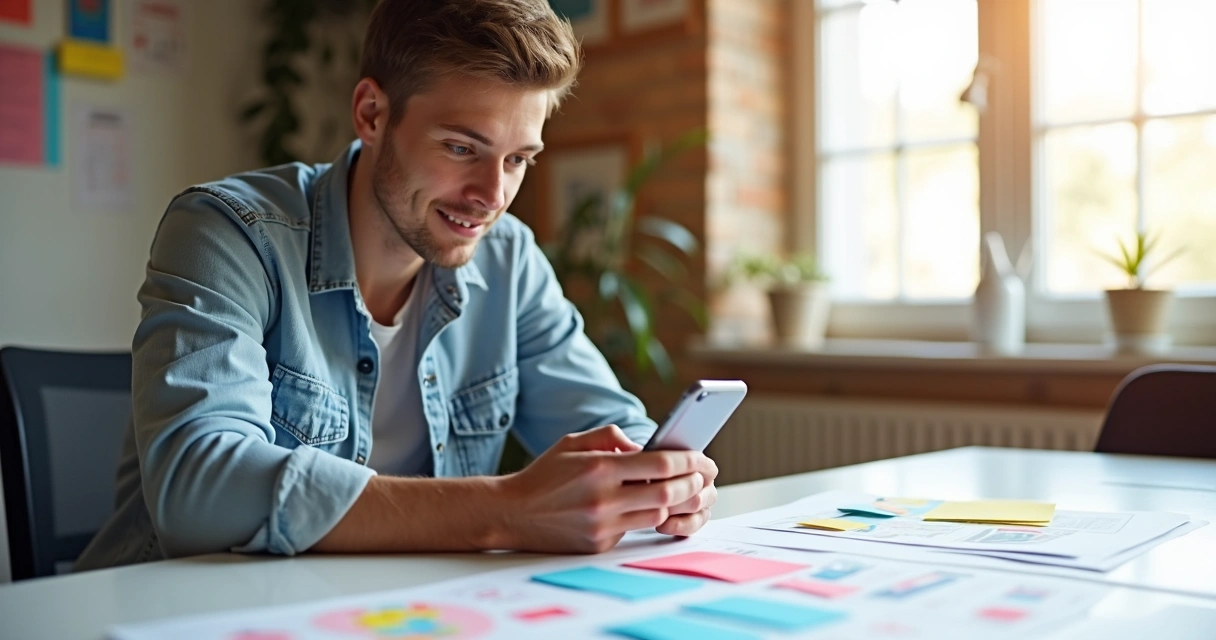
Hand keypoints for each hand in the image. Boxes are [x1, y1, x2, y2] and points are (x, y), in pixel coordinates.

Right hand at [496, 425, 715, 552]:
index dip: (686, 461)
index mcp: (599, 468)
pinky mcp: (598, 544)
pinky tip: (642, 506)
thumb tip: (643, 447)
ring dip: (671, 503)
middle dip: (690, 485)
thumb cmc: (544, 475)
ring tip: (676, 491)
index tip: (699, 458)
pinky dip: (641, 517)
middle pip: (666, 494)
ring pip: (656, 516)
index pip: (658, 464)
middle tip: (699, 478)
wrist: (511, 513)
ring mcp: (601, 526)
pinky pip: (633, 530)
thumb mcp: (573, 443)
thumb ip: (611, 437)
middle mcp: (602, 499)